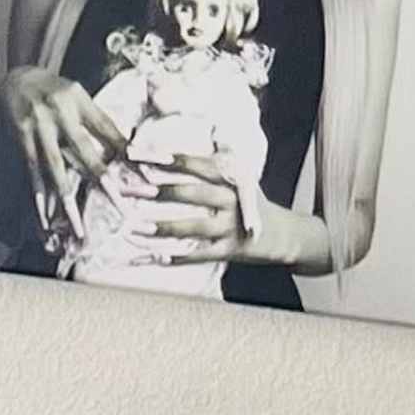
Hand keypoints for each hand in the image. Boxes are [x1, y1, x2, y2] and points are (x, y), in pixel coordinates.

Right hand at [0, 67, 115, 257]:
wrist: (14, 79)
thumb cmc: (54, 89)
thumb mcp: (80, 95)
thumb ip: (99, 120)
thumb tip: (126, 150)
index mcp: (79, 101)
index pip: (108, 130)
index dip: (127, 152)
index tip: (145, 176)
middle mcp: (60, 116)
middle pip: (84, 154)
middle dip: (103, 182)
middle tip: (120, 208)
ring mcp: (39, 130)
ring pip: (57, 170)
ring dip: (67, 200)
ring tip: (76, 226)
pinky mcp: (22, 142)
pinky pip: (33, 175)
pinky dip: (39, 197)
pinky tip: (45, 218)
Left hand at [136, 158, 257, 268]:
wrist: (284, 233)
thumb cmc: (248, 204)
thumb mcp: (237, 181)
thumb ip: (209, 170)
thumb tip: (167, 157)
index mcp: (232, 179)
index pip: (199, 165)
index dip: (173, 161)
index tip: (145, 158)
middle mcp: (231, 200)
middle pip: (193, 193)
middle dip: (159, 191)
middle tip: (131, 191)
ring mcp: (230, 227)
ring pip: (193, 226)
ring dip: (163, 227)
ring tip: (136, 228)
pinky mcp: (230, 250)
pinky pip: (200, 255)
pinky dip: (177, 257)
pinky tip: (156, 258)